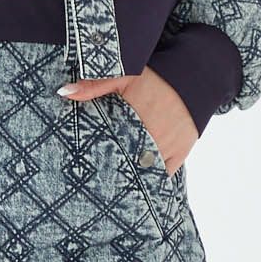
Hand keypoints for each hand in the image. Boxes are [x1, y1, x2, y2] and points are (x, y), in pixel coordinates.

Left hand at [57, 65, 197, 173]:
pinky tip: (136, 185)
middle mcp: (151, 136)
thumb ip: (95, 85)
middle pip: (125, 162)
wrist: (196, 77)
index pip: (110, 146)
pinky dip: (150, 179)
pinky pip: (163, 174)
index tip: (84, 167)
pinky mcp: (180, 152)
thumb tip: (64, 92)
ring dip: (129, 176)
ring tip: (112, 187)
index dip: (97, 159)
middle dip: (111, 169)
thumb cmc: (158, 77)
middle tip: (94, 182)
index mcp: (134, 119)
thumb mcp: (126, 74)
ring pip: (142, 170)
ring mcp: (167, 146)